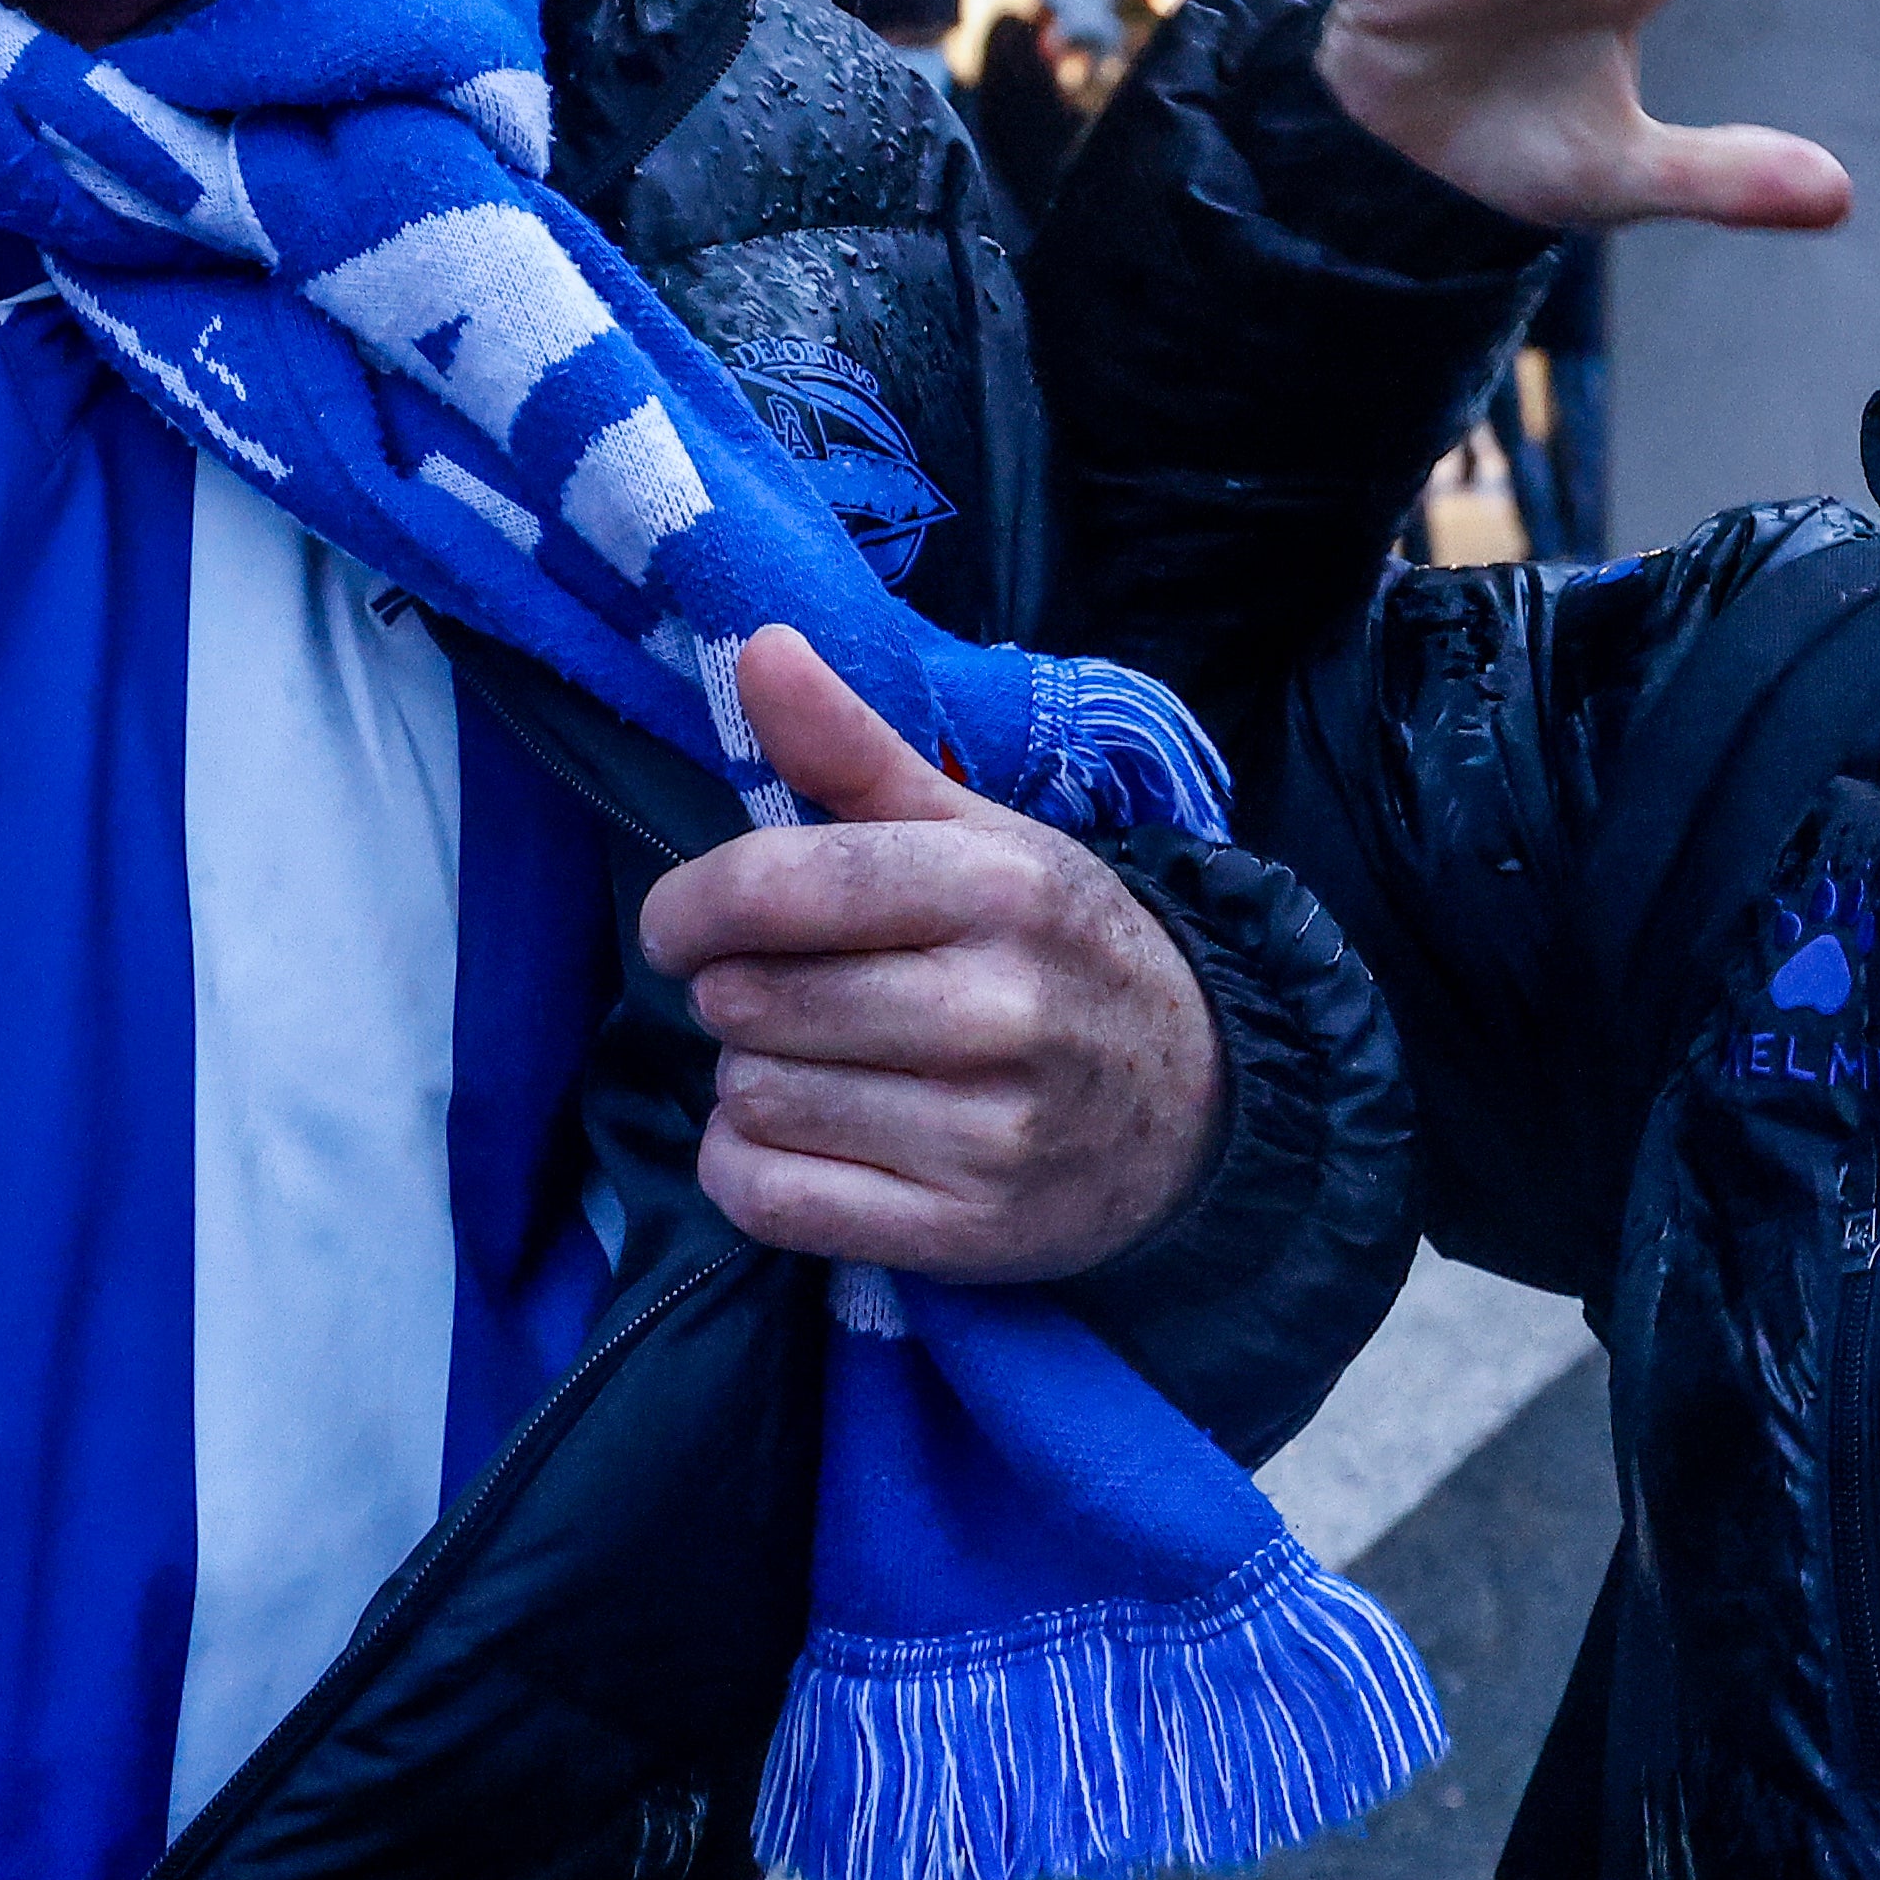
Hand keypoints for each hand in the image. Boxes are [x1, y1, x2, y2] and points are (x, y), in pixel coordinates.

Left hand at [638, 631, 1231, 1281]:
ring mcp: (984, 1133)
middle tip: (793, 996)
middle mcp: (996, 1010)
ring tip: (823, 1065)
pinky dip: (748, 1169)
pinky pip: (767, 1199)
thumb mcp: (978, 834)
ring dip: (751, 1082)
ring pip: (751, 1100)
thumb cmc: (1057, 951)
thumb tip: (757, 645)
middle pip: (749, 1001)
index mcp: (996, 887)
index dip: (688, 908)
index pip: (775, 888)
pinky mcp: (962, 1233)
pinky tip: (803, 1139)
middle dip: (739, 995)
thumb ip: (854, 749)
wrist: (1196, 1107)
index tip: (683, 925)